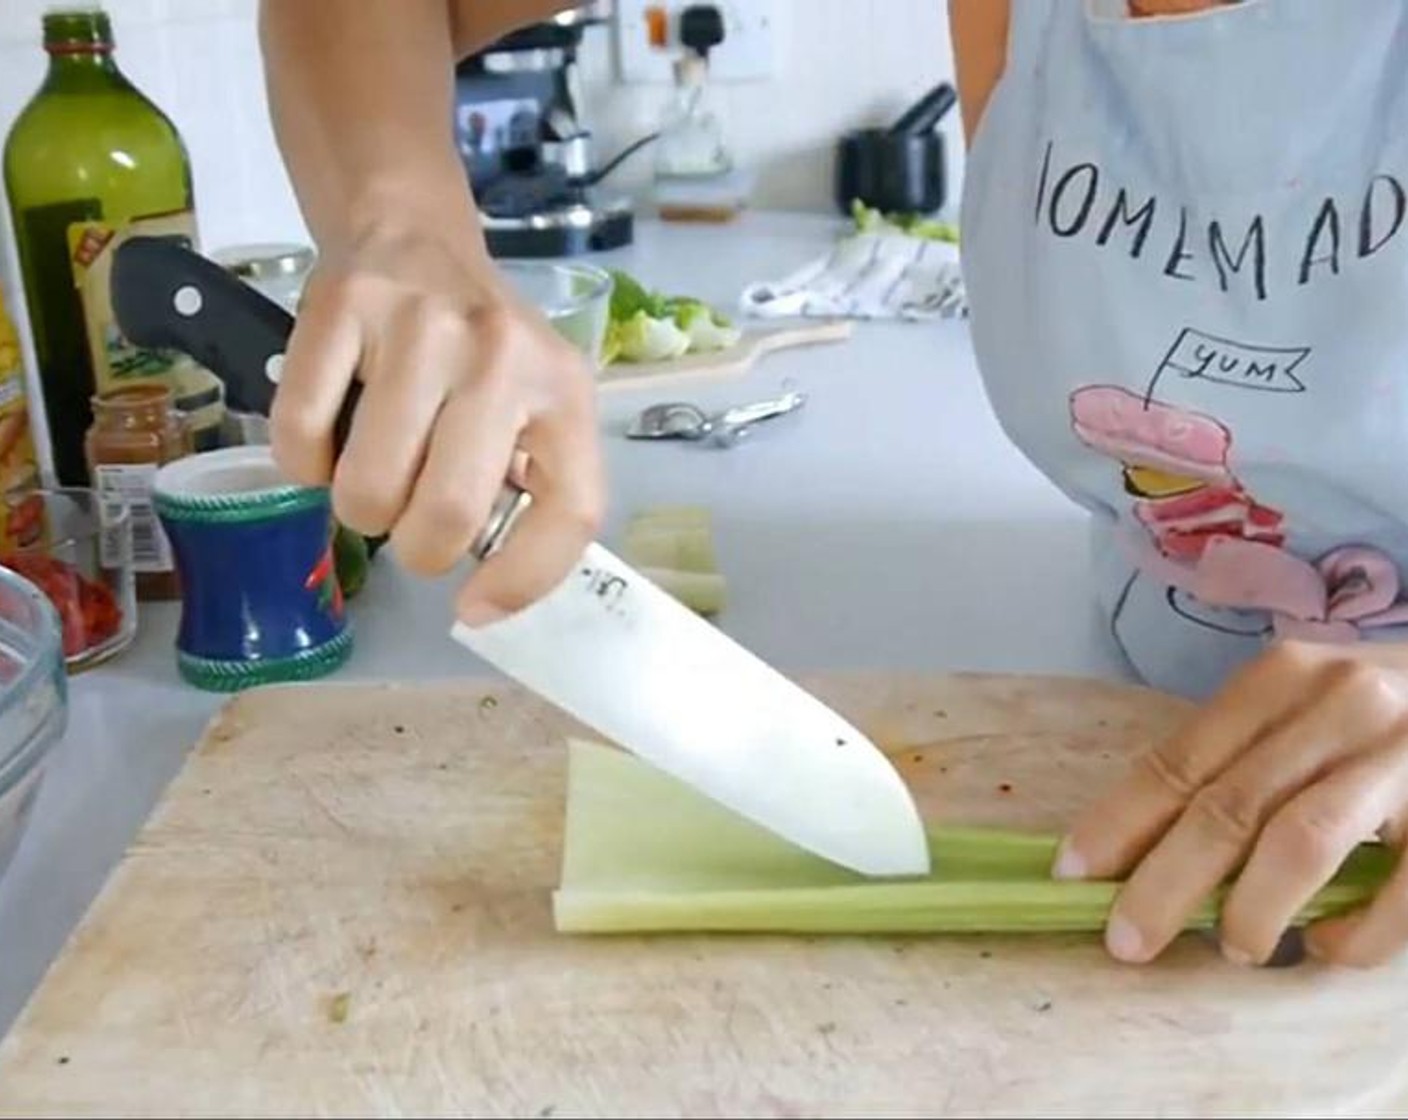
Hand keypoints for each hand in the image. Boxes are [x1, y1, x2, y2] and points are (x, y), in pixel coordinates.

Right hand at [269, 216, 604, 624]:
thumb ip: (524, 489)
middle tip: (408, 521)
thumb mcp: (529, 409)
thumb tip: (484, 598)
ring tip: (371, 468)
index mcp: (563, 390)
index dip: (522, 580)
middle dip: (417, 549)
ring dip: (357, 509)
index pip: (571, 509)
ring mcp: (420, 327)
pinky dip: (303, 463)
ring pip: (369, 488)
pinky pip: (300, 436)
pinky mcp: (340, 307)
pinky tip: (327, 435)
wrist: (412, 236)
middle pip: (451, 514)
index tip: (474, 608)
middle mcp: (501, 355)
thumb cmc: (475, 351)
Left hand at [1055, 639, 1407, 967]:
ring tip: (1234, 947)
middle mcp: (1340, 704)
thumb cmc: (1378, 713)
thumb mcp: (1305, 706)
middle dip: (1164, 883)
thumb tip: (1144, 848)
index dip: (1120, 822)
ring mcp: (1403, 756)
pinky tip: (1329, 947)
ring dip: (1253, 911)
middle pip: (1227, 806)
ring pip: (1301, 843)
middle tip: (1126, 940)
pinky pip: (1397, 894)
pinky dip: (1353, 935)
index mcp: (1282, 677)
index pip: (1179, 759)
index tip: (1074, 872)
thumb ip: (1242, 758)